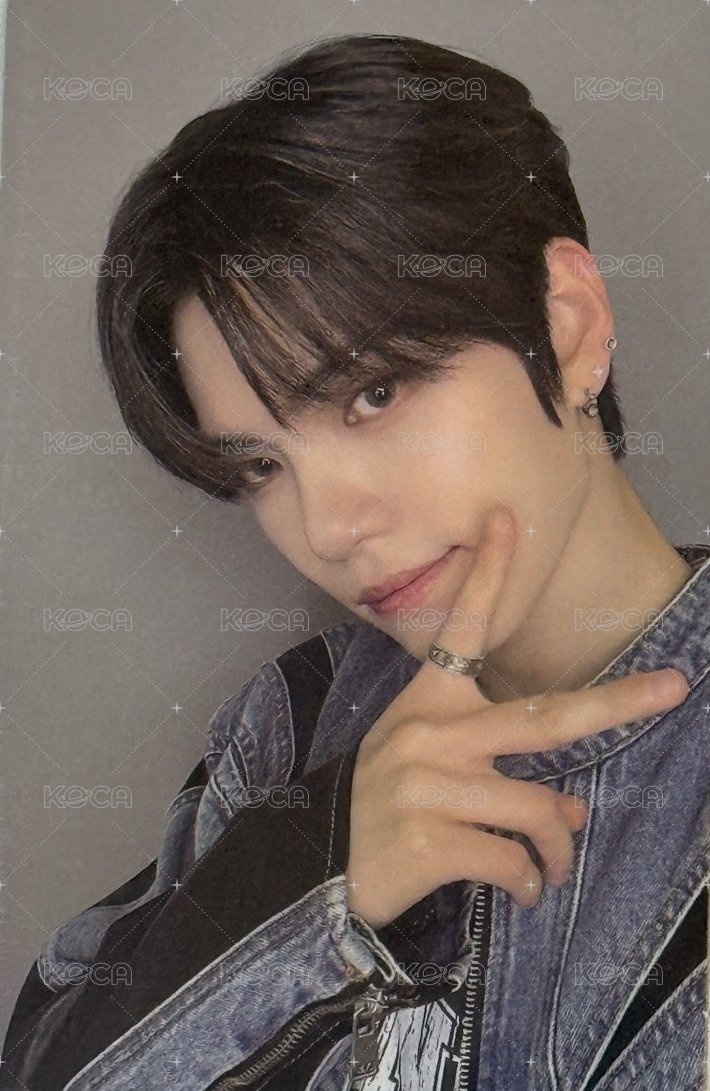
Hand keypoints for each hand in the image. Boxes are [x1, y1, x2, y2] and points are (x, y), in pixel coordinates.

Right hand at [346, 504, 688, 928]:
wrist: (316, 865)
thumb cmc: (383, 805)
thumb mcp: (429, 769)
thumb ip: (497, 774)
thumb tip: (572, 810)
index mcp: (428, 703)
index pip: (463, 629)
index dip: (487, 574)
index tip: (507, 521)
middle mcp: (430, 733)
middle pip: (543, 718)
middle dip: (617, 703)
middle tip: (673, 687)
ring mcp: (427, 785)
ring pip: (539, 808)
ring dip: (558, 848)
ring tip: (550, 866)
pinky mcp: (427, 841)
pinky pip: (513, 860)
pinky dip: (529, 883)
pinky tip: (521, 890)